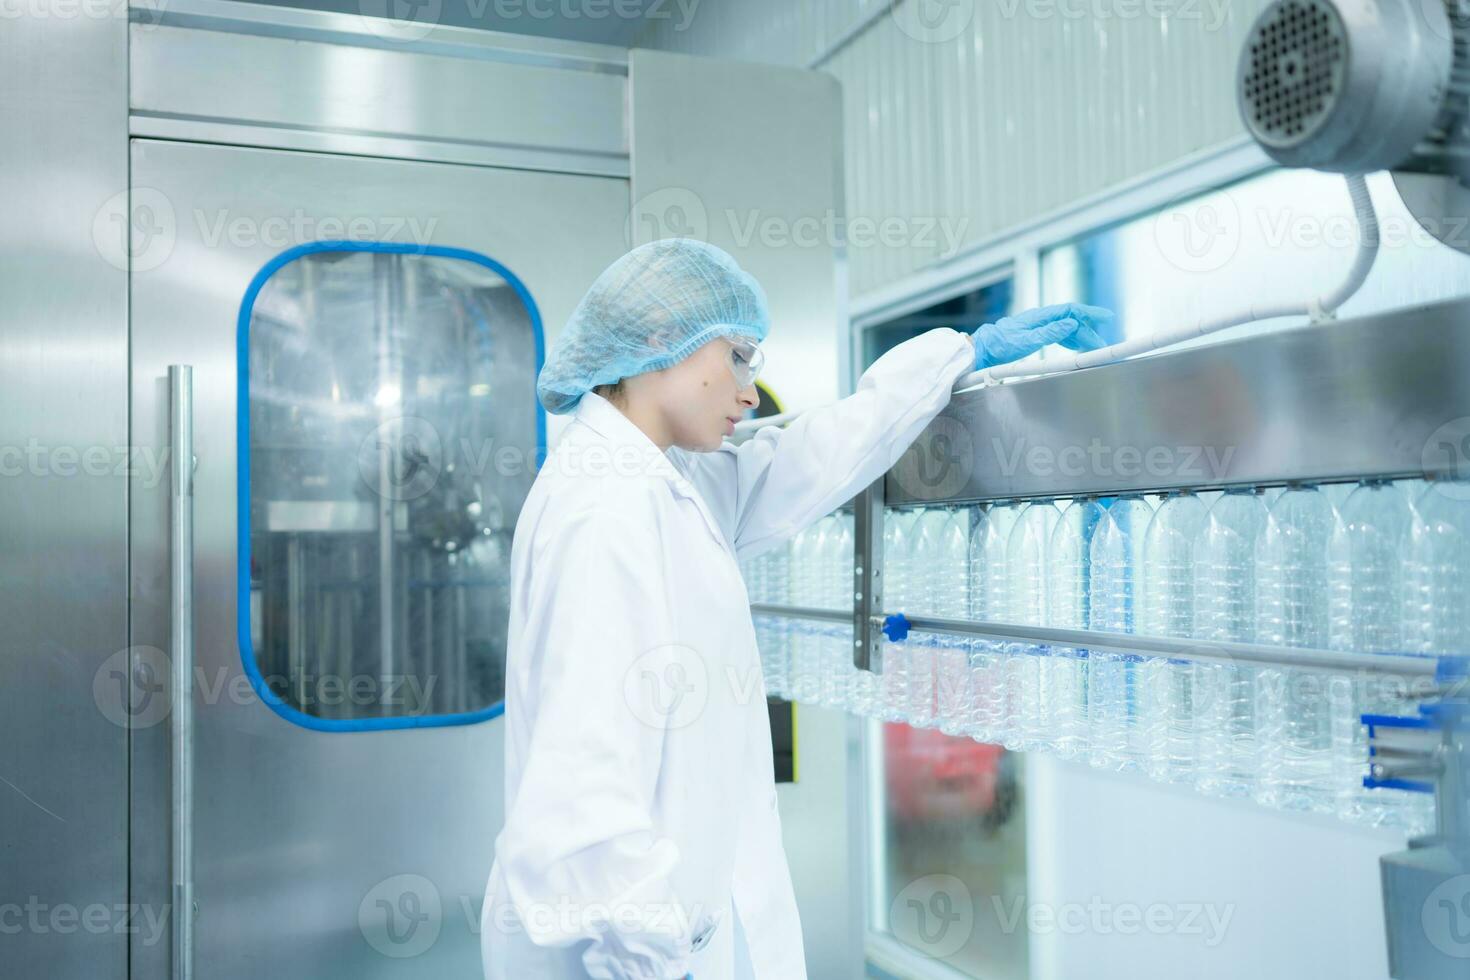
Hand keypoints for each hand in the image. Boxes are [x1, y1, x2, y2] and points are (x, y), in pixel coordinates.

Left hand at [971, 303, 1112, 369]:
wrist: (982, 350)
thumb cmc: (1000, 345)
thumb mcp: (1027, 340)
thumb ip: (1050, 332)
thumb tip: (1072, 322)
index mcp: (1040, 316)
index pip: (1071, 310)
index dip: (1090, 313)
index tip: (1106, 317)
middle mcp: (1041, 319)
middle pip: (1071, 321)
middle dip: (1088, 331)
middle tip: (1101, 344)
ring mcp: (1037, 327)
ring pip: (1065, 329)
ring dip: (1080, 337)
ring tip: (1092, 348)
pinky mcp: (1034, 335)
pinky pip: (1057, 335)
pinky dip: (1069, 340)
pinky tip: (1075, 347)